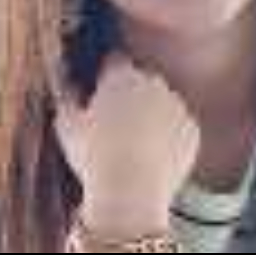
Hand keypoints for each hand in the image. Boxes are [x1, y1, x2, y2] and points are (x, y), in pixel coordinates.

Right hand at [54, 51, 199, 235]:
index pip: (114, 60)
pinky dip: (170, 134)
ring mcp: (176, 105)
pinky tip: (154, 154)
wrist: (131, 194)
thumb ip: (65, 93)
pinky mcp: (192, 130)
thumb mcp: (67, 123)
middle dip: (131, 93)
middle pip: (141, 79)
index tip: (99, 91)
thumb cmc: (94, 156)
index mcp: (122, 76)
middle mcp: (153, 83)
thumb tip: (63, 77)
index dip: (106, 76)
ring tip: (135, 143)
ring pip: (163, 102)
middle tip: (115, 122)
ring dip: (152, 113)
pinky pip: (180, 125)